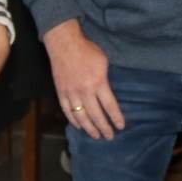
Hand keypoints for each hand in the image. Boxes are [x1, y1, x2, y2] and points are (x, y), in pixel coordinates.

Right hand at [43, 19, 124, 139]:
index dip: (115, 117)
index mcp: (98, 82)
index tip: (120, 126)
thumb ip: (107, 79)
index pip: (109, 105)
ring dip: (89, 128)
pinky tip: (78, 126)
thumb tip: (110, 92)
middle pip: (96, 115)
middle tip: (109, 137)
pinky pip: (67, 110)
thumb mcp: (104, 62)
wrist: (65, 43)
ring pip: (80, 116)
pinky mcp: (61, 92)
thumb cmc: (87, 50)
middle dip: (104, 128)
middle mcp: (85, 91)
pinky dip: (72, 120)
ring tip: (95, 136)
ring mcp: (71, 93)